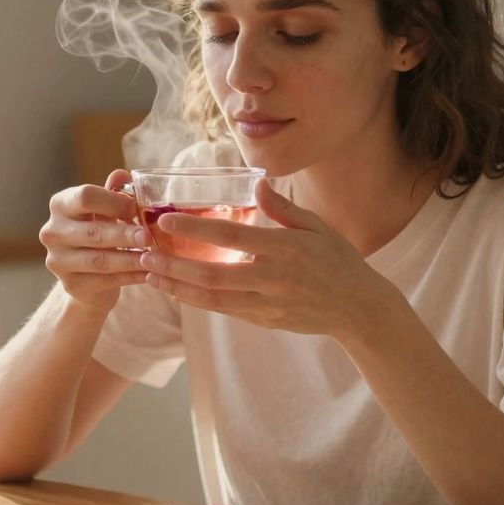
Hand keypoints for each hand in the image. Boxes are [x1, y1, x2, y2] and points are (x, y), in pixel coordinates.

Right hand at [40, 169, 149, 311]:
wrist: (87, 276)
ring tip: (153, 258)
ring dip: (130, 259)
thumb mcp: (106, 210)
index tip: (135, 209)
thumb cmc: (100, 231)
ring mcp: (58, 261)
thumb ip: (115, 193)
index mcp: (60, 205)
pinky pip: (106, 281)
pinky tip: (148, 274)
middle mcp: (52, 232)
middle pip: (93, 232)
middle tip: (149, 237)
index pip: (85, 197)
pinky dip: (130, 277)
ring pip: (100, 260)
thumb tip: (122, 175)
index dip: (114, 202)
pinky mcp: (70, 285)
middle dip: (125, 234)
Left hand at [139, 179, 393, 337]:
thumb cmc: (339, 260)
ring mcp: (268, 304)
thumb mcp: (317, 227)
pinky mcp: (264, 321)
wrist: (359, 309)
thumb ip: (283, 208)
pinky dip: (196, 301)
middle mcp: (274, 279)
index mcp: (287, 249)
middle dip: (174, 265)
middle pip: (213, 275)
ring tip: (149, 274)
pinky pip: (224, 310)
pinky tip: (175, 290)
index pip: (232, 237)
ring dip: (177, 287)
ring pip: (213, 299)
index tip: (166, 220)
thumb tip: (257, 183)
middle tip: (144, 253)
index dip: (195, 230)